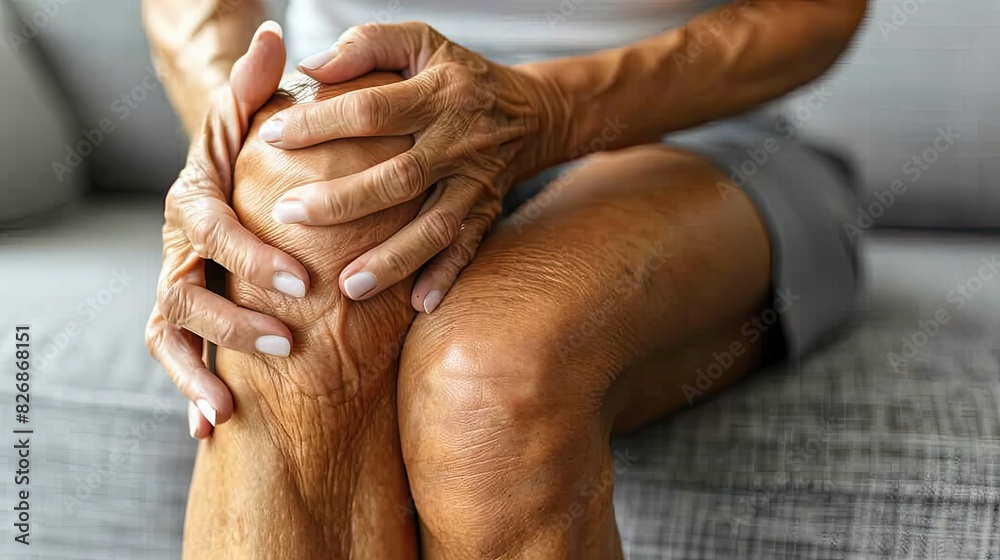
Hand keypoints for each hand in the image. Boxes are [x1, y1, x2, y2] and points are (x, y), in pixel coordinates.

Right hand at [145, 22, 309, 438]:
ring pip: (171, 333)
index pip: (212, 229)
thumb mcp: (246, 118)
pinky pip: (176, 359)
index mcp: (193, 201)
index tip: (301, 283)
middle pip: (185, 291)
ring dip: (199, 370)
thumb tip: (276, 38)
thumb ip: (257, 86)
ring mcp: (175, 286)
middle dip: (232, 320)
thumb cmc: (242, 153)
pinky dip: (189, 393)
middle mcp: (176, 249)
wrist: (219, 183)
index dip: (251, 257)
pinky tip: (211, 430)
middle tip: (286, 341)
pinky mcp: (182, 317)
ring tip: (232, 405)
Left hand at [260, 22, 569, 312]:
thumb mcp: (419, 40)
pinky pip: (468, 249)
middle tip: (287, 215)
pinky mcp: (487, 212)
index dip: (319, 123)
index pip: (371, 110)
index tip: (271, 136)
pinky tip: (417, 305)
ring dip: (393, 259)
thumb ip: (366, 45)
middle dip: (342, 201)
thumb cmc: (457, 73)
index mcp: (438, 93)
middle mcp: (459, 141)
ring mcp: (475, 183)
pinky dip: (445, 277)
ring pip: (434, 226)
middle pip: (398, 177)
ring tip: (347, 286)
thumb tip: (309, 67)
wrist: (530, 112)